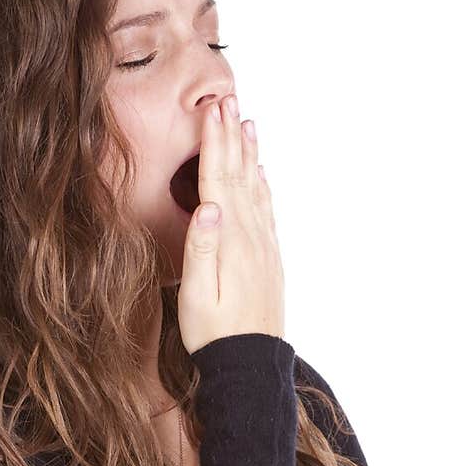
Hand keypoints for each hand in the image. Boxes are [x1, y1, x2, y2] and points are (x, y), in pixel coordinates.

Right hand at [177, 93, 284, 355]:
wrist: (250, 364)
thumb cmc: (214, 333)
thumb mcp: (197, 295)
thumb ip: (202, 250)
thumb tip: (207, 207)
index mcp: (231, 241)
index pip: (220, 181)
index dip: (216, 144)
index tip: (213, 110)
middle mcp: (252, 237)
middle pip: (240, 176)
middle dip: (233, 138)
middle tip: (228, 102)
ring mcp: (263, 247)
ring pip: (256, 189)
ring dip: (250, 155)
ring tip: (247, 124)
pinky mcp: (268, 258)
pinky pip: (265, 211)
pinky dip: (261, 186)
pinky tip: (260, 174)